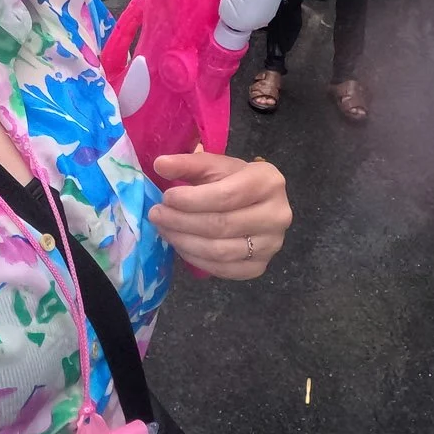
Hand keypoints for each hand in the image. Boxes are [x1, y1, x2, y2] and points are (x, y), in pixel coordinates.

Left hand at [147, 152, 290, 278]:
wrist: (253, 200)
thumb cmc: (230, 179)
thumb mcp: (212, 165)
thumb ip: (187, 163)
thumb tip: (160, 165)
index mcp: (268, 182)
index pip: (225, 196)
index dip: (191, 200)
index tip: (165, 197)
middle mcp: (278, 215)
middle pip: (221, 225)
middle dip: (181, 221)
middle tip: (156, 214)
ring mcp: (272, 245)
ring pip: (221, 251)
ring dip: (184, 242)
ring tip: (163, 229)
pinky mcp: (260, 266)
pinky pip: (224, 269)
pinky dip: (196, 259)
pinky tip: (180, 245)